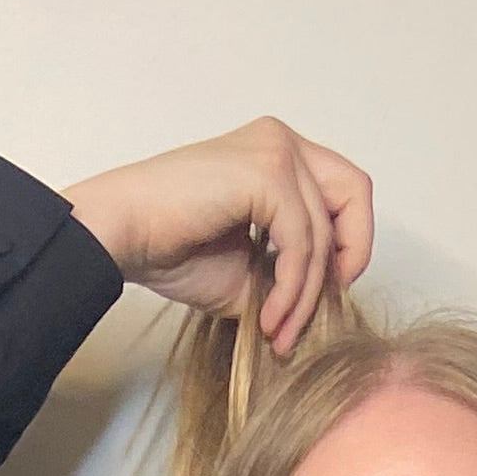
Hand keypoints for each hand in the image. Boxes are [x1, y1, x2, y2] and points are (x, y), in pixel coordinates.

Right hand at [64, 121, 373, 356]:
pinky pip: (300, 242)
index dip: (347, 245)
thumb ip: (287, 274)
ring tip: (278, 334)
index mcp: (278, 153)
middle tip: (314, 313)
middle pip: (355, 195)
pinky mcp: (265, 172)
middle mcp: (281, 141)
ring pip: (322, 232)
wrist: (121, 235)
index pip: (344, 192)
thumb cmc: (169, 249)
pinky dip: (291, 289)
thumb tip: (322, 307)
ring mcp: (275, 151)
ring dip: (305, 296)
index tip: (322, 295)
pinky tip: (269, 319)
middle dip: (346, 261)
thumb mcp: (246, 271)